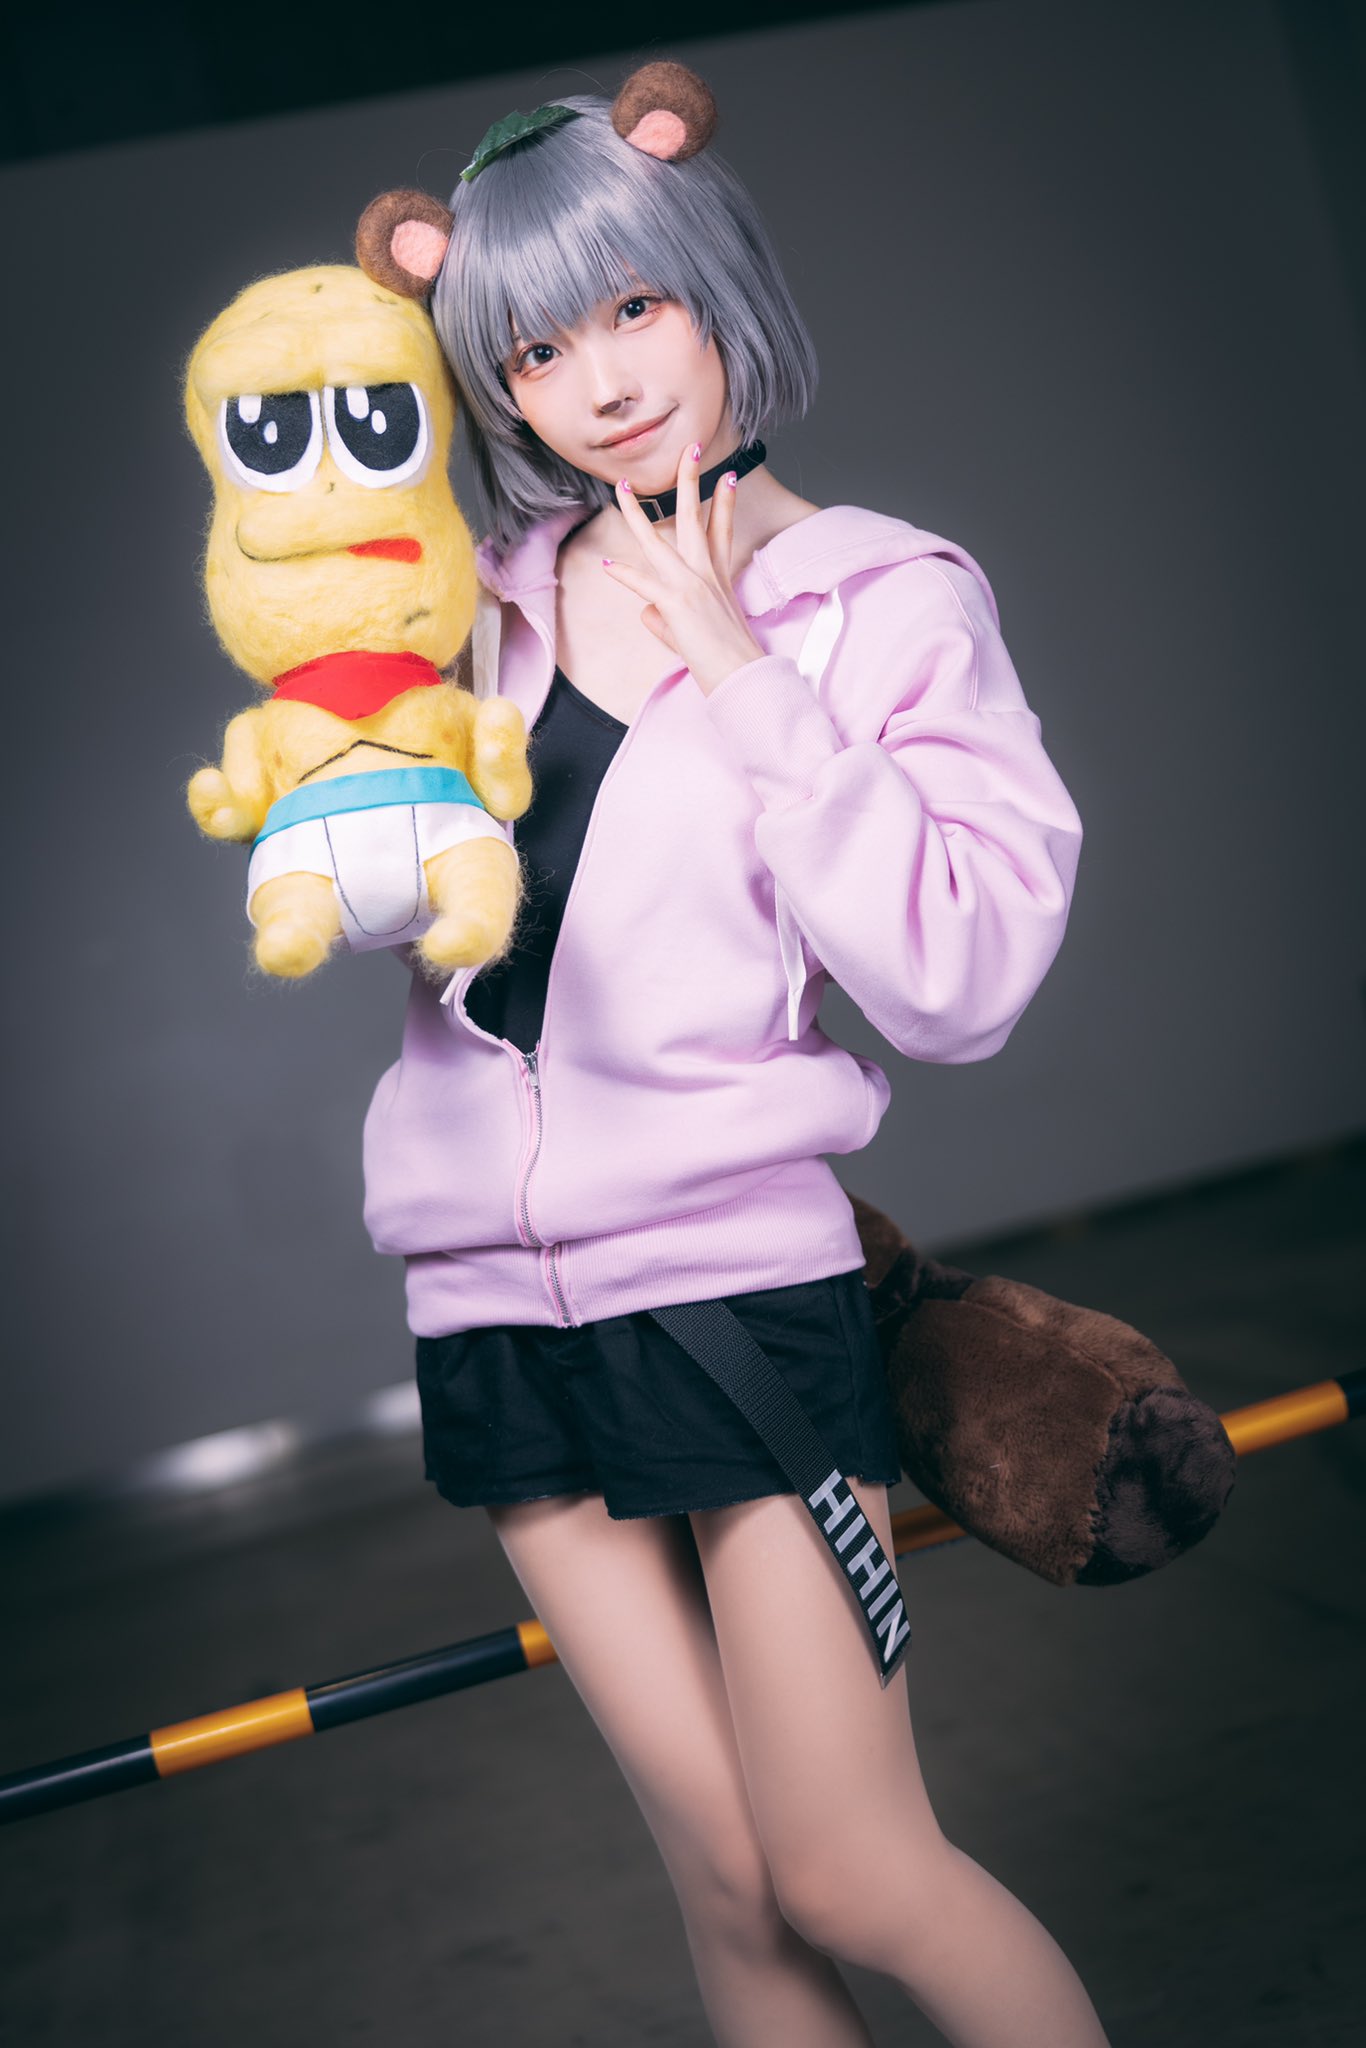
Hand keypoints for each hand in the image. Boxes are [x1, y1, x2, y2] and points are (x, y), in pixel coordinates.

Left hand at [602, 443, 764, 696]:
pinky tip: (609, 564)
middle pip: (693, 517)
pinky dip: (625, 574)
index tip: (727, 476)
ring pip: (659, 539)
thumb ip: (665, 615)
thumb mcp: (694, 630)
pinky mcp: (677, 603)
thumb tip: (643, 609)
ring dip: (635, 513)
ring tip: (621, 488)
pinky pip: (644, 583)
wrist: (740, 675)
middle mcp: (706, 573)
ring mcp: (691, 584)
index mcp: (718, 577)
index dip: (724, 501)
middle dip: (688, 480)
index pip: (721, 529)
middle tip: (688, 449)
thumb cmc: (722, 658)